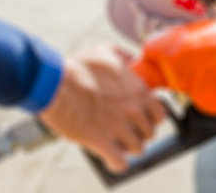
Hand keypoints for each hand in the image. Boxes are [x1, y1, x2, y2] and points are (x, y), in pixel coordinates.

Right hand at [38, 44, 164, 172]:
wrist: (54, 84)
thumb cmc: (78, 67)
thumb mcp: (106, 51)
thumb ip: (124, 56)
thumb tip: (134, 60)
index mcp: (139, 91)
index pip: (160, 113)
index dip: (152, 117)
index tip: (142, 117)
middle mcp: (134, 111)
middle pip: (149, 133)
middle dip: (139, 133)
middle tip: (126, 129)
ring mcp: (120, 128)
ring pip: (138, 149)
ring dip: (128, 147)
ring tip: (117, 142)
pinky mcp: (102, 143)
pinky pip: (120, 163)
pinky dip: (117, 163)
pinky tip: (111, 157)